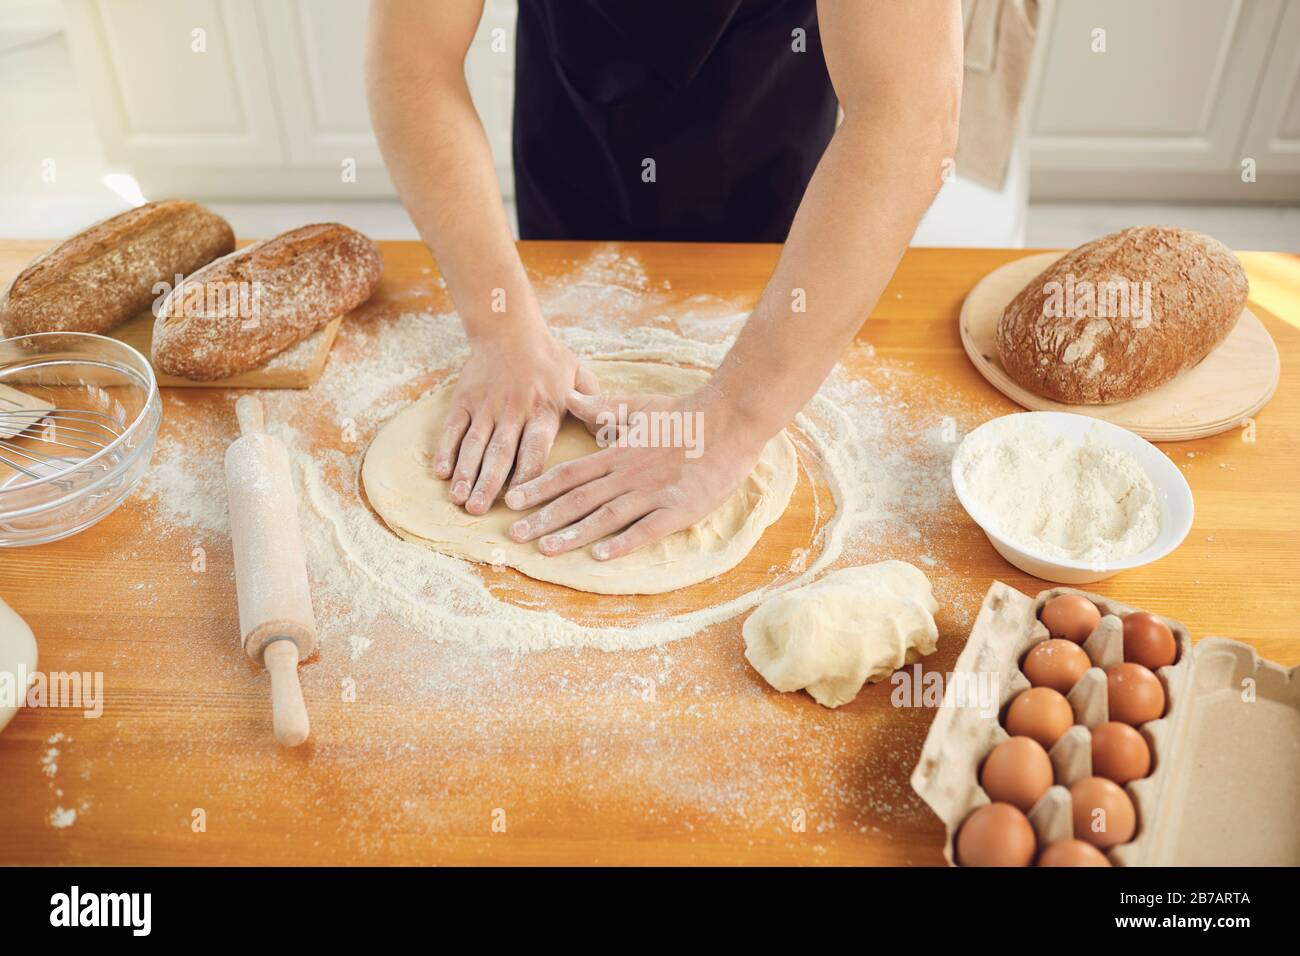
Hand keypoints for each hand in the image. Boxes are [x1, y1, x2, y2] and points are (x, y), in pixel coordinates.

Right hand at [435, 329, 596, 514]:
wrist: (508, 327)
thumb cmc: (548, 357)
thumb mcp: (579, 374)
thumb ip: (594, 404)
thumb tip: (606, 435)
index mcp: (545, 409)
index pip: (535, 448)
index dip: (526, 474)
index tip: (518, 500)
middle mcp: (514, 410)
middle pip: (500, 452)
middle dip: (488, 483)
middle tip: (479, 511)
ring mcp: (486, 406)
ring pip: (474, 444)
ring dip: (465, 473)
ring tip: (458, 499)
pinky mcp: (464, 399)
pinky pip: (453, 428)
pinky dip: (445, 450)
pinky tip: (441, 473)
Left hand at [502, 390, 766, 559]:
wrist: (728, 419)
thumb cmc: (685, 415)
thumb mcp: (638, 407)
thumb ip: (602, 408)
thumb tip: (568, 396)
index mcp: (616, 454)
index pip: (568, 474)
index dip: (538, 488)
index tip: (511, 501)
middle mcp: (626, 475)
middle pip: (578, 499)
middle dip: (543, 518)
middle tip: (513, 535)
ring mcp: (651, 493)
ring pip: (605, 516)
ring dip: (573, 533)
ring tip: (546, 549)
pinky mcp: (677, 509)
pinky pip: (646, 529)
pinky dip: (623, 542)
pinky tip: (601, 556)